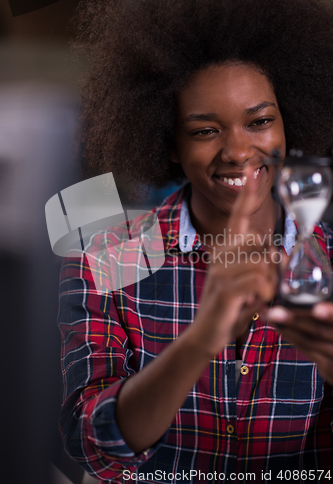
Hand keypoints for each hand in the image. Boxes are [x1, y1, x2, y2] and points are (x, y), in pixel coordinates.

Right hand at [191, 167, 277, 356]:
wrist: (205, 334)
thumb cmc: (229, 308)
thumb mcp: (248, 284)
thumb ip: (261, 266)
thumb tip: (279, 254)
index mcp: (226, 251)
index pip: (239, 216)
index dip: (247, 193)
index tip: (253, 169)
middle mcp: (221, 256)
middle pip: (262, 244)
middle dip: (271, 269)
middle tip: (261, 290)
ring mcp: (221, 272)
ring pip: (264, 263)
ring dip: (268, 286)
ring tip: (256, 300)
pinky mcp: (225, 290)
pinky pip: (259, 281)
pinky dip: (264, 296)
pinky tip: (255, 304)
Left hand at [264, 303, 332, 384]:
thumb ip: (329, 309)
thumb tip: (313, 299)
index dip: (331, 314)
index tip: (317, 309)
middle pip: (321, 332)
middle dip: (295, 320)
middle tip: (274, 310)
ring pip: (310, 342)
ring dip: (286, 328)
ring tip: (268, 314)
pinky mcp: (329, 369)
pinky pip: (307, 350)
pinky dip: (291, 337)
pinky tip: (279, 327)